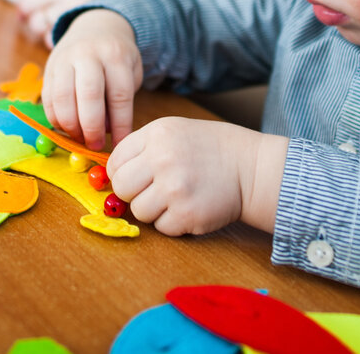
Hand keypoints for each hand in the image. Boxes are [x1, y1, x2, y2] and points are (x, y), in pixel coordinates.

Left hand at [16, 0, 109, 44]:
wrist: (127, 18)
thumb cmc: (93, 0)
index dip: (26, 0)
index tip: (34, 8)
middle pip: (28, 2)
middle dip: (31, 15)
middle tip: (44, 20)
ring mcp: (78, 4)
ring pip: (37, 21)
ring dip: (42, 29)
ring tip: (58, 26)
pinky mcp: (79, 27)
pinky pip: (49, 36)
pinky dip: (52, 39)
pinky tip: (65, 34)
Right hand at [42, 8, 141, 149]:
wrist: (95, 26)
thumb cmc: (116, 57)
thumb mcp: (130, 71)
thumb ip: (121, 99)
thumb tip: (106, 132)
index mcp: (115, 55)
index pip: (119, 95)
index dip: (120, 124)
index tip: (121, 144)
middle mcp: (88, 54)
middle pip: (88, 94)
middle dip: (92, 126)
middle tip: (96, 144)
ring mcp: (64, 59)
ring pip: (62, 97)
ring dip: (70, 125)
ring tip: (80, 138)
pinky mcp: (48, 68)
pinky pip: (48, 98)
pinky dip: (56, 119)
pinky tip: (67, 128)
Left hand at [107, 118, 287, 235]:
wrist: (250, 168)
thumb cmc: (210, 149)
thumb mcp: (175, 132)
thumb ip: (143, 148)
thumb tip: (109, 176)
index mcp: (157, 134)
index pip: (115, 162)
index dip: (123, 173)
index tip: (137, 177)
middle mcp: (163, 158)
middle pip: (121, 188)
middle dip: (134, 193)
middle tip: (155, 189)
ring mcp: (175, 188)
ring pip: (139, 211)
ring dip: (154, 210)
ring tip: (176, 197)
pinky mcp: (186, 215)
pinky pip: (161, 227)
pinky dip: (173, 222)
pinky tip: (189, 207)